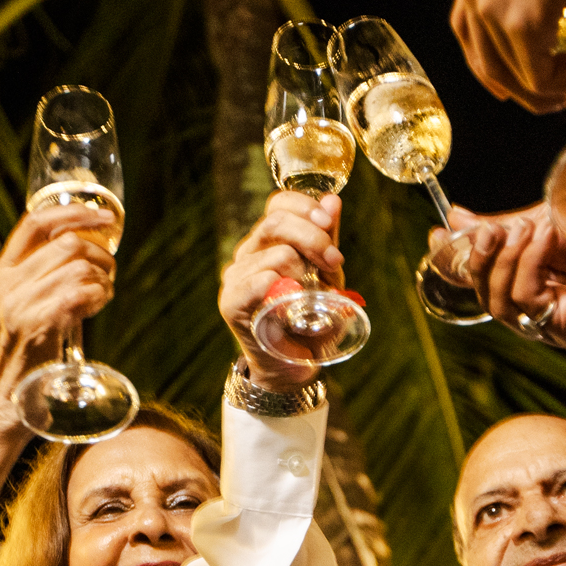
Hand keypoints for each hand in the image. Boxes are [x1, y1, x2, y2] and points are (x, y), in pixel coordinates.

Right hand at [0, 204, 118, 406]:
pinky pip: (81, 292)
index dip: (73, 211)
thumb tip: (84, 254)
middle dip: (100, 254)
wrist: (0, 407)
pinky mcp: (39, 325)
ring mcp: (20, 304)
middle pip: (67, 243)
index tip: (105, 216)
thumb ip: (39, 282)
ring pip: (80, 267)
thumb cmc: (18, 360)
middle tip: (109, 273)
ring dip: (103, 279)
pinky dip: (99, 295)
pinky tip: (97, 306)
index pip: (34, 222)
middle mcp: (6, 284)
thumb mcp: (19, 311)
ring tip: (102, 296)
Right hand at [220, 188, 348, 389]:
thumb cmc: (310, 318)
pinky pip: (259, 282)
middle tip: (334, 262)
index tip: (329, 223)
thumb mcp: (326, 275)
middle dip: (313, 238)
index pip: (279, 204)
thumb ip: (326, 239)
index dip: (305, 207)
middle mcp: (248, 253)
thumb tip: (332, 201)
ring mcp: (237, 276)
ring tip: (314, 296)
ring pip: (276, 254)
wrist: (294, 364)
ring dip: (305, 272)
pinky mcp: (231, 302)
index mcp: (268, 240)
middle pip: (276, 222)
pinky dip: (282, 289)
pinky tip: (292, 301)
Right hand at [458, 196, 565, 349]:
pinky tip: (549, 241)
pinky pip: (528, 303)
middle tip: (495, 228)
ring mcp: (564, 330)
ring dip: (511, 260)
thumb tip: (454, 222)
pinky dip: (531, 266)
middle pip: (489, 301)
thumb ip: (502, 229)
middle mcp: (552, 318)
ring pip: (503, 306)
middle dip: (484, 260)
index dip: (460, 264)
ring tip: (533, 229)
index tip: (440, 236)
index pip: (487, 288)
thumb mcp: (545, 224)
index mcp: (544, 294)